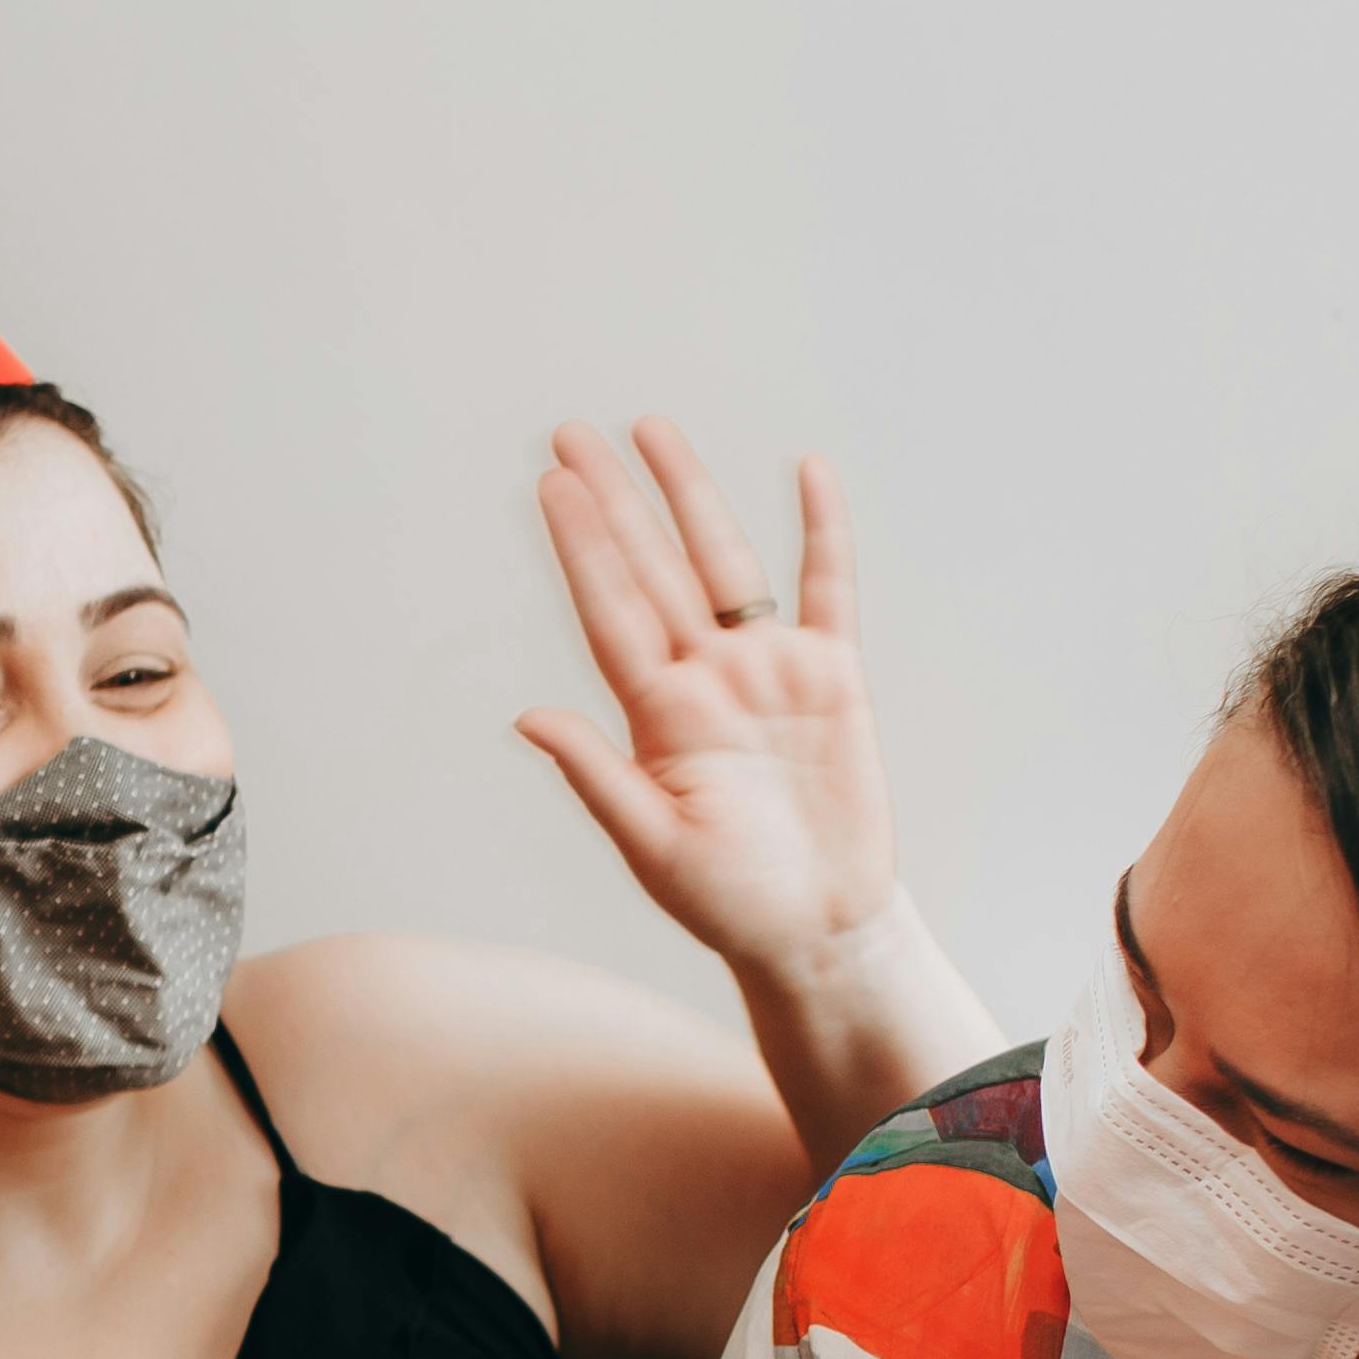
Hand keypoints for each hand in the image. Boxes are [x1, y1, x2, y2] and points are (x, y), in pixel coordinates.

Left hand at [521, 419, 911, 990]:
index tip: (550, 485)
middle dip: (612, 501)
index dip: (582, 547)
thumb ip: (597, 776)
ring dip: (689, 496)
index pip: (609, 612)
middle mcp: (704, 678)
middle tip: (568, 435)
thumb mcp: (654, 848)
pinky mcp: (830, 677)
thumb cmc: (730, 902)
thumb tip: (528, 716)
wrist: (819, 929)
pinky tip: (806, 472)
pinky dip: (820, 531)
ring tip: (651, 429)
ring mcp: (766, 671)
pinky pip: (826, 588)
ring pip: (723, 561)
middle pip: (650, 569)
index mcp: (656, 716)